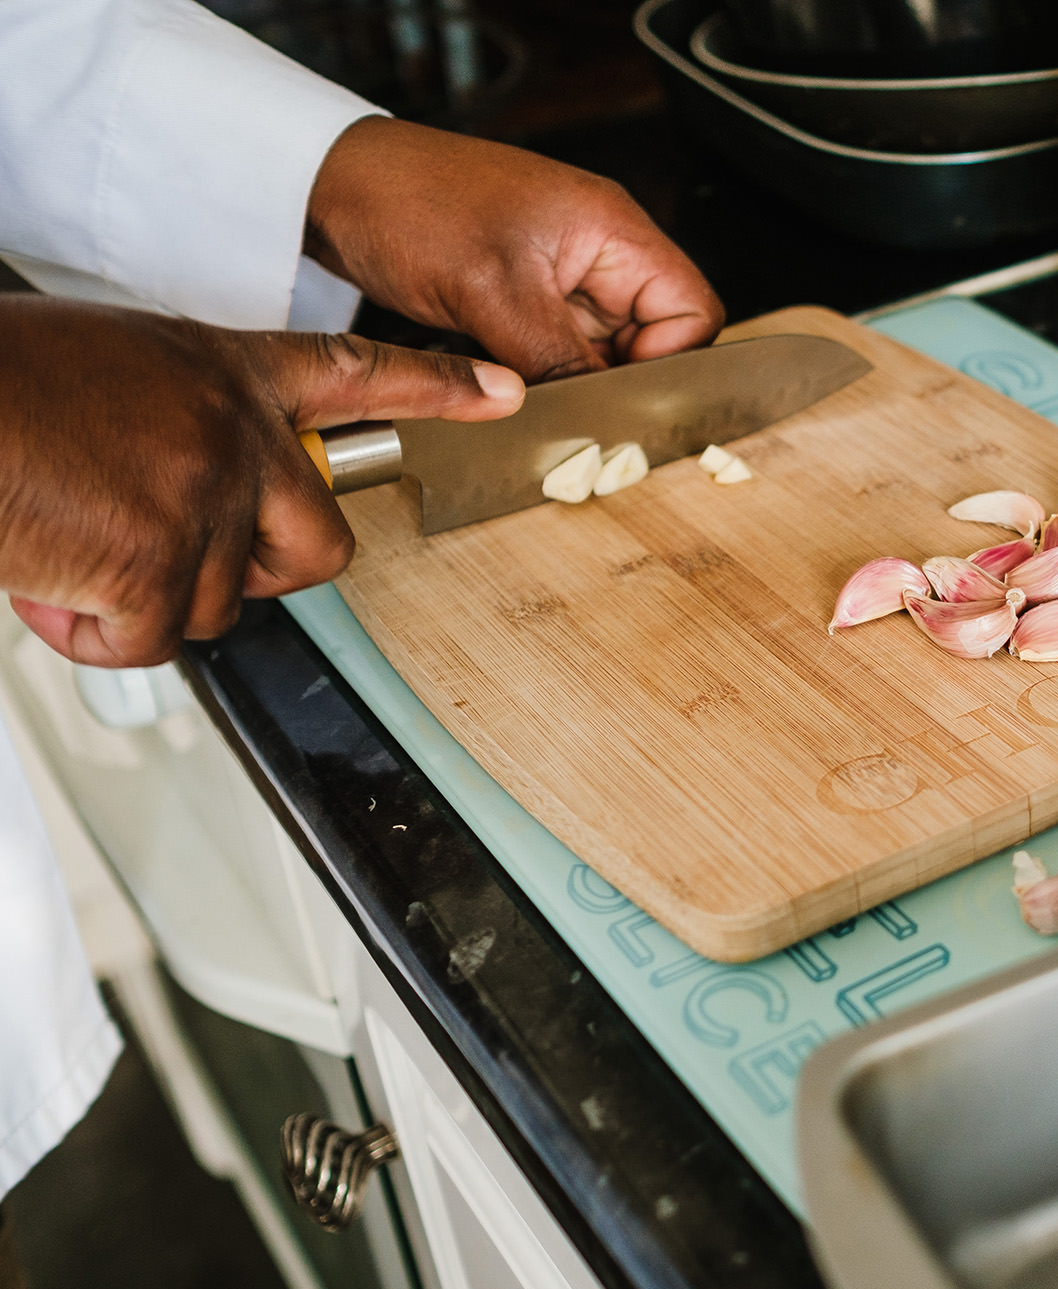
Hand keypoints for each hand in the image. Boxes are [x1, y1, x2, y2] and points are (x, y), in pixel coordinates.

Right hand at [0, 296, 524, 667]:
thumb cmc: (1, 385)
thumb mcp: (114, 370)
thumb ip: (181, 425)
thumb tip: (191, 497)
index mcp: (222, 370)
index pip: (352, 372)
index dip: (433, 387)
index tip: (501, 393)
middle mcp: (233, 431)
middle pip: (319, 541)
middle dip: (261, 573)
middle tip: (178, 559)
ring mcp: (204, 496)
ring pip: (211, 604)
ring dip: (131, 599)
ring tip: (59, 537)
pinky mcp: (156, 558)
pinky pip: (144, 643)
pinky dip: (83, 631)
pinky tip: (41, 571)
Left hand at [305, 117, 724, 382]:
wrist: (328, 182)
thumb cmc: (410, 202)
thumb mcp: (493, 292)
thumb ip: (559, 361)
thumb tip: (600, 424)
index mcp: (614, 231)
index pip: (692, 313)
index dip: (669, 364)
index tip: (619, 399)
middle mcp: (598, 252)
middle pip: (652, 340)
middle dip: (617, 382)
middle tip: (574, 415)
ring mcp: (560, 276)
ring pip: (601, 354)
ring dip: (572, 383)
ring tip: (531, 396)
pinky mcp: (523, 296)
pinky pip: (558, 351)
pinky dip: (540, 376)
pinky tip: (509, 384)